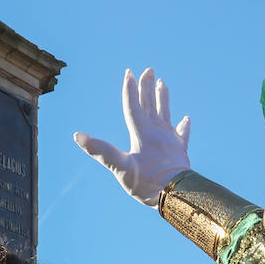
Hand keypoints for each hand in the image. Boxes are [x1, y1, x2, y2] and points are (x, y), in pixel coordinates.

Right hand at [74, 68, 190, 205]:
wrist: (176, 194)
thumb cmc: (147, 183)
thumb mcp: (121, 168)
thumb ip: (101, 151)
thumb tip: (78, 136)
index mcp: (142, 133)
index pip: (133, 106)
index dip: (130, 89)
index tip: (129, 72)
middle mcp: (157, 131)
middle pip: (151, 104)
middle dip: (147, 87)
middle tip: (149, 69)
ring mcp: (170, 139)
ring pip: (166, 113)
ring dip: (163, 98)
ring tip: (163, 83)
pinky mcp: (180, 150)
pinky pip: (182, 134)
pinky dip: (183, 125)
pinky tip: (186, 118)